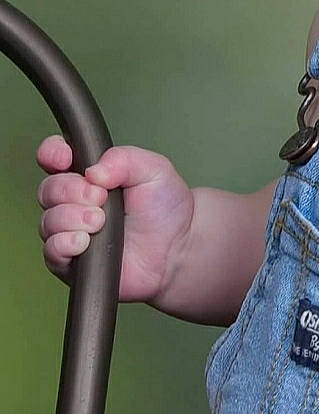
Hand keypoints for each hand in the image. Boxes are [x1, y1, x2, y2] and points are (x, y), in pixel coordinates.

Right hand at [36, 136, 195, 304]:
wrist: (176, 246)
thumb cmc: (163, 207)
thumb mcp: (153, 169)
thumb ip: (124, 159)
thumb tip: (94, 171)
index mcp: (90, 174)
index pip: (55, 157)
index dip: (52, 153)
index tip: (65, 159)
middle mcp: (74, 202)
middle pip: (48, 189)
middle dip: (72, 190)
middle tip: (101, 197)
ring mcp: (70, 231)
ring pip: (48, 220)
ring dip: (73, 218)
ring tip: (101, 221)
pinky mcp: (71, 260)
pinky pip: (51, 250)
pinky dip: (65, 243)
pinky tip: (85, 241)